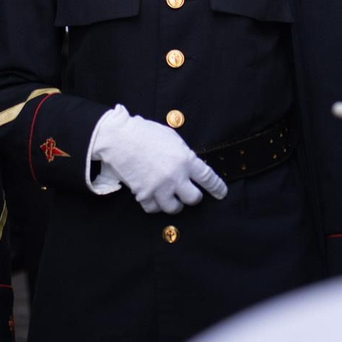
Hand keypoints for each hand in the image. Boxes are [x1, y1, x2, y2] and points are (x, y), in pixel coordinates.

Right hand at [91, 105, 227, 213]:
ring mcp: (159, 187)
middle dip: (193, 197)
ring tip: (171, 197)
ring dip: (174, 204)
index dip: (217, 187)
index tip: (221, 193)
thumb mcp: (172, 138)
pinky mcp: (143, 194)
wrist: (120, 138)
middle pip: (194, 198)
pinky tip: (155, 198)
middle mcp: (175, 176)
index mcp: (185, 159)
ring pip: (174, 208)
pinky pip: (154, 209)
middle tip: (189, 193)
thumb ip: (184, 155)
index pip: (208, 178)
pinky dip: (155, 205)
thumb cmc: (145, 133)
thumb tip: (190, 167)